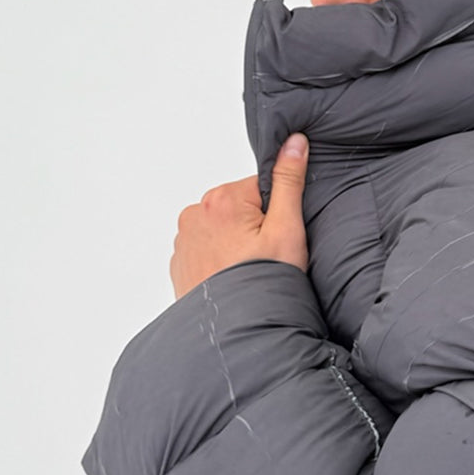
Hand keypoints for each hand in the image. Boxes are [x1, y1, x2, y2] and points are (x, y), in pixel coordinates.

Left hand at [170, 133, 309, 299]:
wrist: (237, 332)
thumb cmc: (263, 284)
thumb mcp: (287, 229)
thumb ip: (289, 181)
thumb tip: (294, 141)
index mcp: (221, 199)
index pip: (259, 188)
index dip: (277, 213)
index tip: (278, 239)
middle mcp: (194, 214)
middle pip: (239, 207)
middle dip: (255, 228)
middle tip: (266, 259)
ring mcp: (183, 240)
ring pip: (222, 229)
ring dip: (236, 244)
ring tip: (249, 273)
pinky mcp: (179, 263)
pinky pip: (206, 250)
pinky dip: (220, 261)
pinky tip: (233, 280)